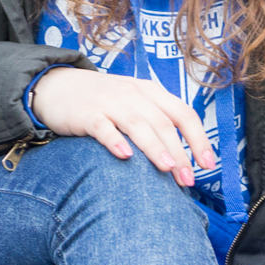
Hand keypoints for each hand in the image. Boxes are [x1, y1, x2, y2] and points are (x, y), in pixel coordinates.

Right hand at [29, 68, 217, 186]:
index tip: (208, 164)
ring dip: (154, 147)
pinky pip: (102, 126)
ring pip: (137, 124)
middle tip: (188, 179)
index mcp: (149, 91)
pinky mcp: (85, 113)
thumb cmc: (101, 100)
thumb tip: (183, 157)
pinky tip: (124, 156)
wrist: (55, 86)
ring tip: (167, 168)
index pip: (182, 113)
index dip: (198, 139)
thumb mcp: (132, 102)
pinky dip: (115, 140)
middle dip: (179, 152)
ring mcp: (108, 102)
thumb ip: (155, 120)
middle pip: (162, 123)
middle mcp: (132, 93)